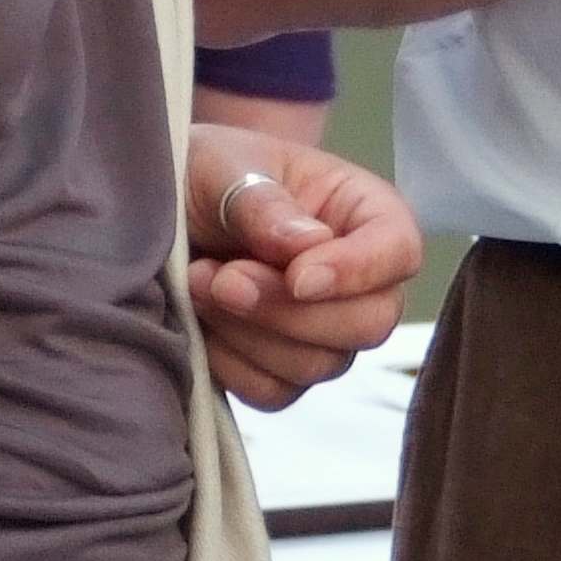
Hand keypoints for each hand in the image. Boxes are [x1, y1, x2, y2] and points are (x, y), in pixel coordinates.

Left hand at [183, 123, 422, 409]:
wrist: (162, 212)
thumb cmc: (207, 174)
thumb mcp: (228, 167)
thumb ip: (266, 205)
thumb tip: (307, 246)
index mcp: (365, 212)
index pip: (398, 251)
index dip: (357, 272)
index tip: (297, 277)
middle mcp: (360, 278)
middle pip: (370, 323)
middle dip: (291, 312)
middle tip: (225, 279)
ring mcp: (325, 330)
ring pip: (320, 364)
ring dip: (251, 333)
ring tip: (199, 283)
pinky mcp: (283, 368)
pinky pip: (275, 392)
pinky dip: (232, 364)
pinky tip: (202, 321)